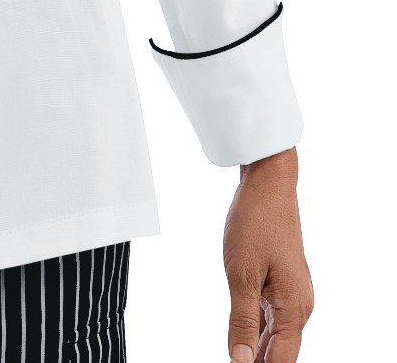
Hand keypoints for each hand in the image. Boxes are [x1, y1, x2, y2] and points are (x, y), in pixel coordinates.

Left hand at [223, 147, 312, 361]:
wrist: (268, 185)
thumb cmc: (255, 224)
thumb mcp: (241, 275)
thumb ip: (241, 321)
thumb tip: (240, 361)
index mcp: (293, 310)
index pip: (280, 362)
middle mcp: (299, 307)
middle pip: (279, 353)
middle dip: (256, 362)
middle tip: (230, 361)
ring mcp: (291, 295)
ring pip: (273, 336)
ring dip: (255, 348)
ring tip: (233, 357)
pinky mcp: (282, 284)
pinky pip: (269, 316)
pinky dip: (255, 329)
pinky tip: (240, 337)